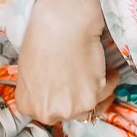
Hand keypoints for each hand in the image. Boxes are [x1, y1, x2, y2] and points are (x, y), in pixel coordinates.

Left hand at [16, 0, 115, 123]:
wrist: (62, 23)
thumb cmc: (42, 37)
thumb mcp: (29, 69)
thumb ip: (39, 89)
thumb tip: (52, 91)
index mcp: (27, 105)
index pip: (47, 112)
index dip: (60, 97)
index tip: (68, 87)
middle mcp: (47, 113)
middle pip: (69, 113)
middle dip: (77, 97)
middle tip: (82, 77)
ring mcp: (70, 110)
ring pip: (91, 107)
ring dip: (96, 91)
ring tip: (95, 70)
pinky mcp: (91, 99)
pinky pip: (106, 93)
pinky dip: (109, 80)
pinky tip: (104, 66)